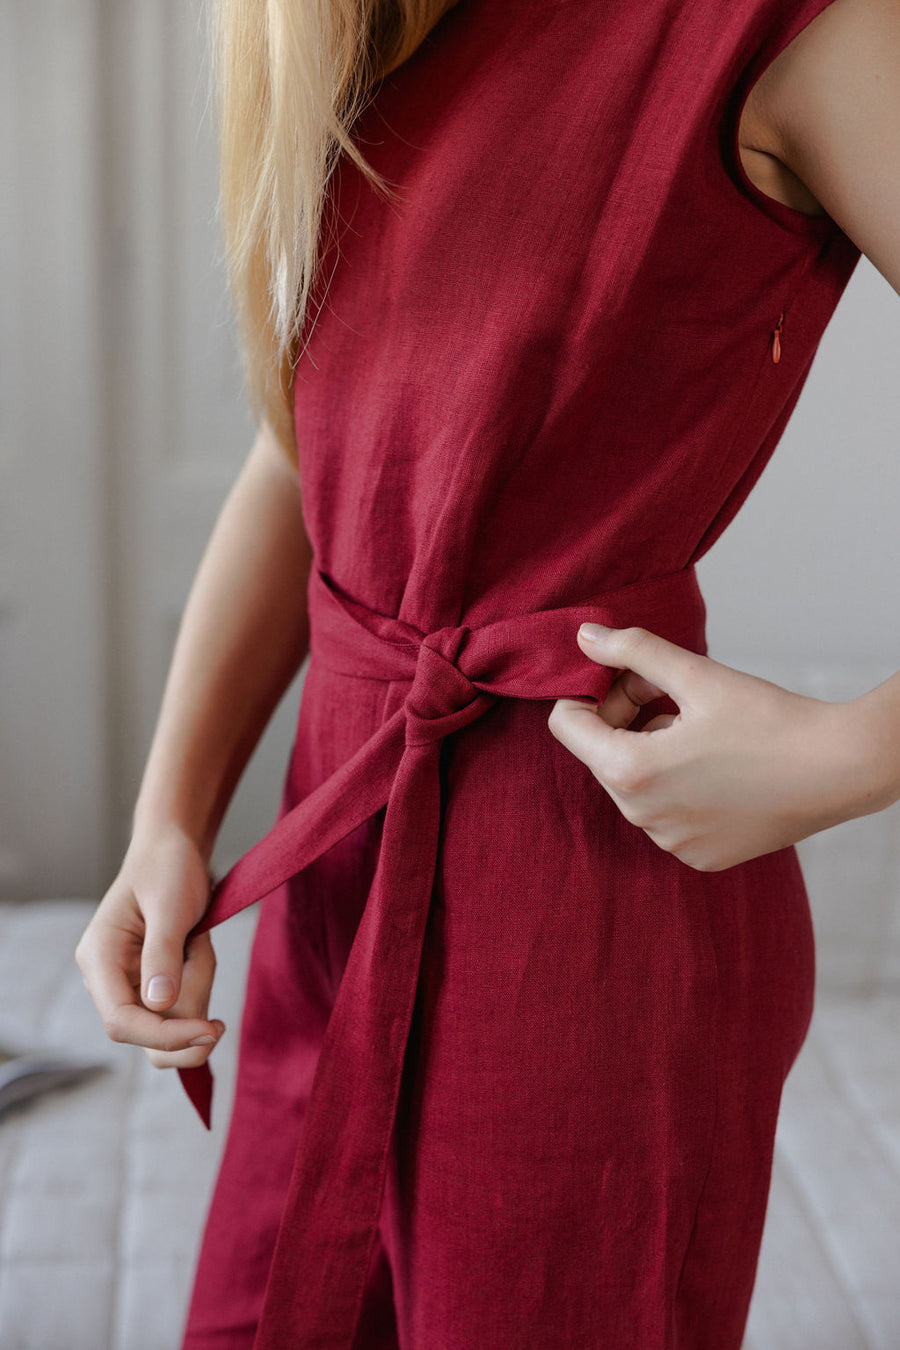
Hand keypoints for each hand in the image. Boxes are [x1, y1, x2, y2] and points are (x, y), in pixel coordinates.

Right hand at [74, 822, 224, 1068]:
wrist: (173, 848)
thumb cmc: (168, 867)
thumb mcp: (170, 905)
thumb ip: (162, 954)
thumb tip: (159, 1005)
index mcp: (99, 959)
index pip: (122, 1023)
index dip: (166, 1036)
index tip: (211, 1028)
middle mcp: (106, 980)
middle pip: (148, 1033)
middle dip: (189, 1004)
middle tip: (204, 951)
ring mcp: (127, 986)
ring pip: (169, 1024)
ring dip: (197, 989)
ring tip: (200, 942)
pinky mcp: (149, 987)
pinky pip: (179, 1009)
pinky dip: (198, 985)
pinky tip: (199, 950)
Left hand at [547, 623, 877, 872]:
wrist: (838, 769)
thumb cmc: (769, 719)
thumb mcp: (696, 675)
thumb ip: (632, 652)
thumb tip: (584, 637)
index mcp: (630, 771)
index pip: (566, 725)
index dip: (592, 693)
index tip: (632, 679)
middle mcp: (641, 817)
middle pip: (601, 755)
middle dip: (626, 720)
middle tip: (676, 697)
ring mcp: (670, 843)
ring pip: (634, 786)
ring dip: (653, 753)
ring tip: (704, 734)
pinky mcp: (699, 857)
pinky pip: (665, 816)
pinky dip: (679, 789)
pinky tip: (721, 770)